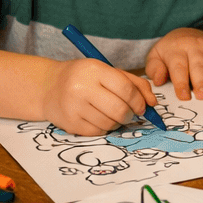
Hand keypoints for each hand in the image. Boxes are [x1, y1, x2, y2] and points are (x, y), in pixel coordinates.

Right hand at [40, 59, 156, 135]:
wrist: (48, 87)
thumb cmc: (85, 77)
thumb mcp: (108, 71)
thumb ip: (135, 83)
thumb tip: (153, 103)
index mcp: (94, 70)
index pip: (126, 89)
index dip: (139, 101)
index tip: (143, 106)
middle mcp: (81, 88)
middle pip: (119, 109)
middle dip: (131, 114)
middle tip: (131, 113)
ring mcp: (73, 107)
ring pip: (110, 123)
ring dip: (118, 122)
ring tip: (113, 113)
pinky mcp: (69, 124)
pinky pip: (98, 132)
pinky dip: (105, 128)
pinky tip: (99, 118)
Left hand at [145, 28, 202, 100]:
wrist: (184, 34)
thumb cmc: (169, 52)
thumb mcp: (155, 57)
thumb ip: (154, 69)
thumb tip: (158, 81)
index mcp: (176, 49)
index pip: (179, 67)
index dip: (181, 83)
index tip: (184, 97)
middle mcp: (194, 45)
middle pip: (199, 64)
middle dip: (201, 81)